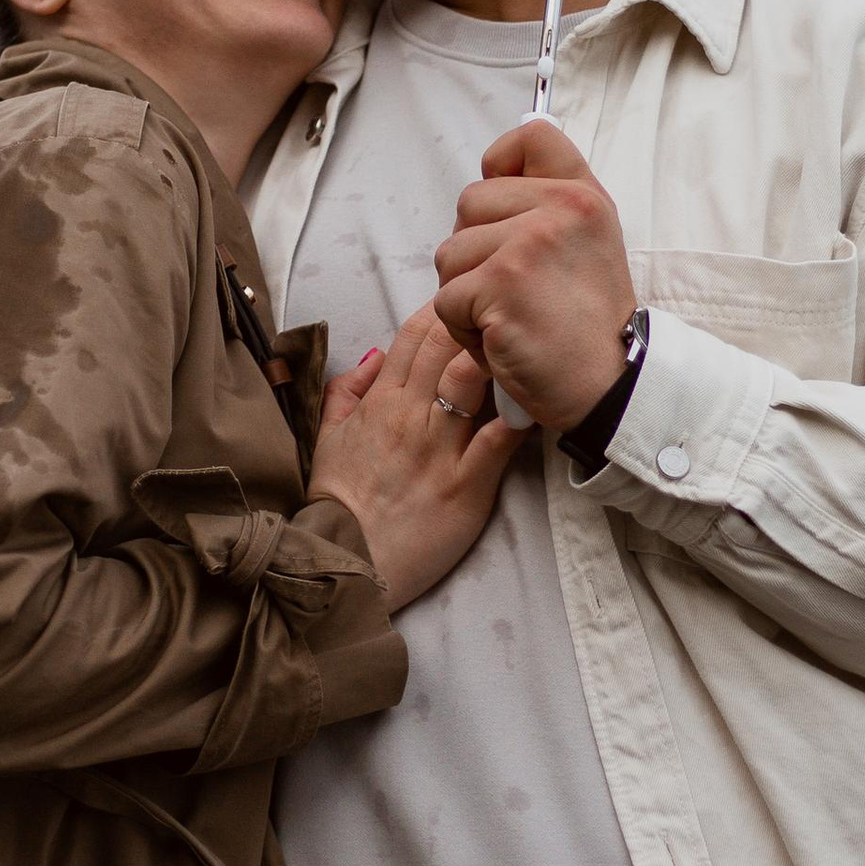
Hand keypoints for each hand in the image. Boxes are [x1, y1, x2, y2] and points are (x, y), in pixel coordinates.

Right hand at [309, 309, 513, 609]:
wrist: (348, 562)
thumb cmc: (340, 504)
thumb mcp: (327, 437)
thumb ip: (346, 391)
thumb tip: (376, 354)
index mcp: (380, 401)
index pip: (413, 335)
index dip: (445, 310)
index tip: (468, 303)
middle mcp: (410, 416)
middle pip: (448, 345)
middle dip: (477, 320)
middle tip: (502, 313)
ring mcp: (440, 449)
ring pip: (472, 378)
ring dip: (498, 357)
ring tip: (521, 348)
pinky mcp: (467, 485)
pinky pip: (499, 438)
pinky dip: (520, 415)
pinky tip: (537, 401)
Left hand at [430, 120, 636, 434]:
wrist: (609, 387)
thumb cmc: (588, 325)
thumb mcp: (589, 243)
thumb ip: (550, 202)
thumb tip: (492, 171)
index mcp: (583, 194)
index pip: (531, 137)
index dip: (503, 166)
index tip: (509, 209)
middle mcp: (561, 208)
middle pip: (470, 202)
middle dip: (476, 250)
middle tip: (516, 290)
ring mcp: (529, 244)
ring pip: (450, 253)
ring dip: (466, 294)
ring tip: (510, 318)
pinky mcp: (500, 284)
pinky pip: (446, 298)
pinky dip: (463, 329)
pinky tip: (501, 341)